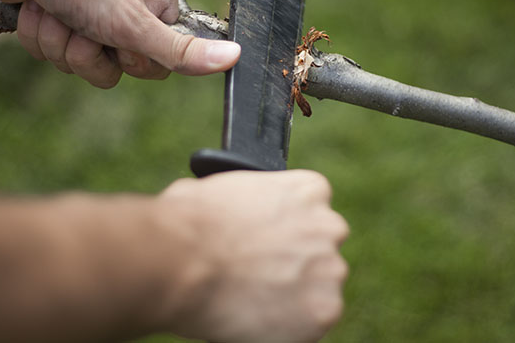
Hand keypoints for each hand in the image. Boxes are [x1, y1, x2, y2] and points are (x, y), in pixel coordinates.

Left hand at [0, 0, 239, 87]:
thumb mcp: (134, 22)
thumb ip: (181, 50)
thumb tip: (237, 57)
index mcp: (158, 8)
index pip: (159, 65)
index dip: (132, 60)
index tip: (119, 37)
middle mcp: (129, 14)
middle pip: (116, 70)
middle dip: (88, 52)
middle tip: (82, 23)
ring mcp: (92, 19)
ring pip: (79, 64)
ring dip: (59, 42)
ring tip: (55, 11)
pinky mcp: (58, 22)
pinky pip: (52, 54)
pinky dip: (39, 35)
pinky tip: (36, 10)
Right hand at [157, 170, 349, 342]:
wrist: (183, 261)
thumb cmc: (190, 222)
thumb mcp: (220, 189)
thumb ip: (245, 199)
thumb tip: (226, 211)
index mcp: (309, 190)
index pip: (314, 209)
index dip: (287, 229)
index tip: (268, 243)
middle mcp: (329, 226)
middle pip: (320, 250)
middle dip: (296, 262)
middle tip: (261, 276)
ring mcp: (330, 269)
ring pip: (319, 288)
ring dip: (295, 295)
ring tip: (253, 298)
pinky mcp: (324, 311)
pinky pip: (313, 322)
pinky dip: (291, 326)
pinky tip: (259, 318)